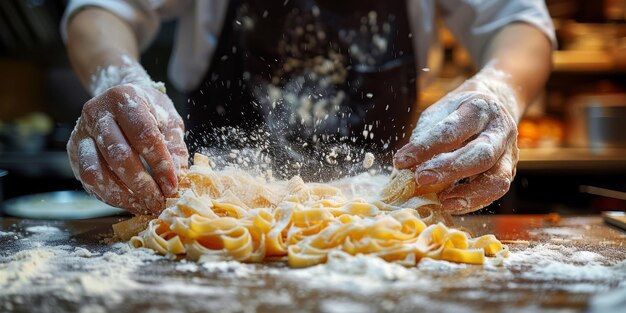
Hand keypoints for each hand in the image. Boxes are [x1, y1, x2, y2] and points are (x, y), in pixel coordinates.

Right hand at [67, 84, 187, 213]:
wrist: (121, 100)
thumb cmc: (150, 111)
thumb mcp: (169, 120)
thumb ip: (175, 146)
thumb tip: (179, 176)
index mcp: (124, 98)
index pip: (144, 135)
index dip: (160, 164)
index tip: (172, 186)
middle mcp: (97, 112)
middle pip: (119, 155)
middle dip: (142, 184)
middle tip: (160, 202)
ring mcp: (81, 132)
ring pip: (97, 171)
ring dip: (124, 195)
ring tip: (146, 206)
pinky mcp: (74, 150)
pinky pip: (88, 179)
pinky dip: (110, 195)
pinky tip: (130, 201)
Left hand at [394, 71, 519, 213]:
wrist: (495, 103)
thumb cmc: (458, 111)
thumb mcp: (439, 113)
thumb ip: (424, 138)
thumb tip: (405, 169)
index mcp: (479, 108)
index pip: (452, 129)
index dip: (426, 147)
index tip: (401, 161)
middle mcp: (500, 129)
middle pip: (481, 154)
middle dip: (449, 169)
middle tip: (421, 179)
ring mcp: (509, 152)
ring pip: (497, 178)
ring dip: (468, 193)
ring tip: (441, 200)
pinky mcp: (510, 170)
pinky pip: (495, 191)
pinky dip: (473, 201)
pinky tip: (450, 204)